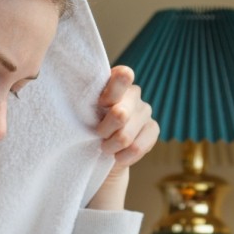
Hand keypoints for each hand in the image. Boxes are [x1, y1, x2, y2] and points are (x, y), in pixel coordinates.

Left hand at [87, 65, 158, 209]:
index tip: (101, 104)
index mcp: (113, 82)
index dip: (111, 93)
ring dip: (111, 146)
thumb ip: (87, 106)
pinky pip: (137, 147)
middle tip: (97, 135)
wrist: (99, 153)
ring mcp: (145, 110)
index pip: (123, 76)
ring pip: (126, 136)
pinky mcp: (153, 128)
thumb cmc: (85, 129)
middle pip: (120, 114)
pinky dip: (123, 156)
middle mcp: (132, 93)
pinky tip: (117, 155)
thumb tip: (93, 105)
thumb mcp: (81, 117)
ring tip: (105, 147)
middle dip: (104, 131)